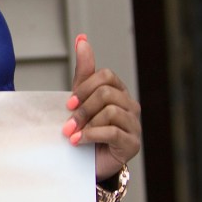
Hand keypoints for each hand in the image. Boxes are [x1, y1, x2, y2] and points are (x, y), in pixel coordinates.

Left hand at [63, 34, 140, 181]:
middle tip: (67, 124)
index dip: (84, 88)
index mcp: (118, 92)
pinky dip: (92, 135)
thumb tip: (82, 38)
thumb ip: (84, 70)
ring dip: (86, 124)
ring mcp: (134, 125)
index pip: (105, 76)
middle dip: (82, 109)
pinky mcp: (133, 144)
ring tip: (72, 135)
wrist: (84, 163)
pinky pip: (114, 132)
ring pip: (111, 111)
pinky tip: (79, 142)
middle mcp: (130, 106)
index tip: (67, 104)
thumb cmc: (83, 129)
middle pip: (107, 93)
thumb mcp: (80, 98)